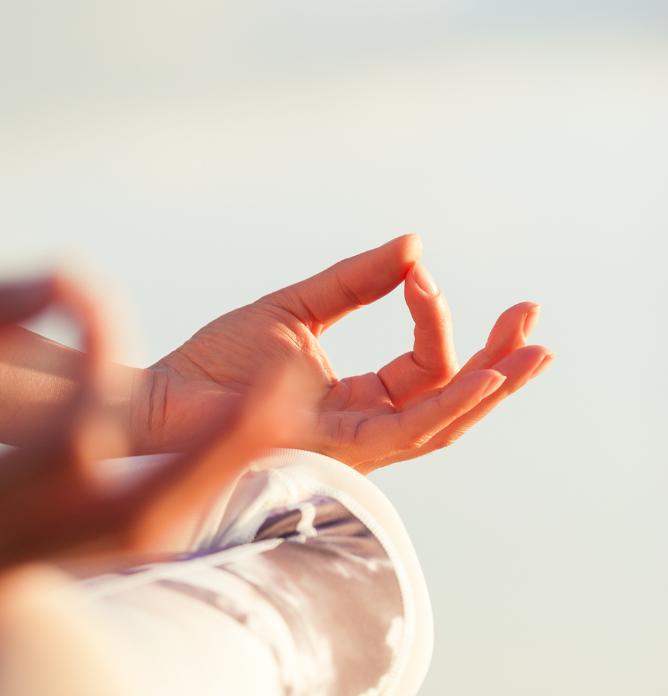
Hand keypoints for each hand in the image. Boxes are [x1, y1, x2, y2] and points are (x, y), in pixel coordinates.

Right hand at [0, 277, 293, 599]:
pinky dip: (165, 495)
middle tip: (294, 381)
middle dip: (221, 451)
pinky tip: (207, 448)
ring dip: (209, 477)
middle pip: (131, 519)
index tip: (96, 301)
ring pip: (131, 543)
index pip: (59, 454)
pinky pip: (106, 546)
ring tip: (276, 411)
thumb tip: (69, 279)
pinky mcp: (4, 584)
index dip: (96, 369)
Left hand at [132, 235, 553, 471]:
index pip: (420, 369)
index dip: (436, 323)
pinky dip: (446, 405)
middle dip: (496, 366)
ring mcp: (348, 447)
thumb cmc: (214, 362)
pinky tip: (483, 375)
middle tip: (534, 321)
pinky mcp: (331, 449)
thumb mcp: (297, 309)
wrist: (161, 395)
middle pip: (446, 406)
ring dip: (488, 388)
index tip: (424, 275)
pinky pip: (403, 433)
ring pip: (438, 425)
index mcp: (355, 400)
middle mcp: (360, 430)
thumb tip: (415, 246)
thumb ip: (356, 283)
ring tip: (531, 350)